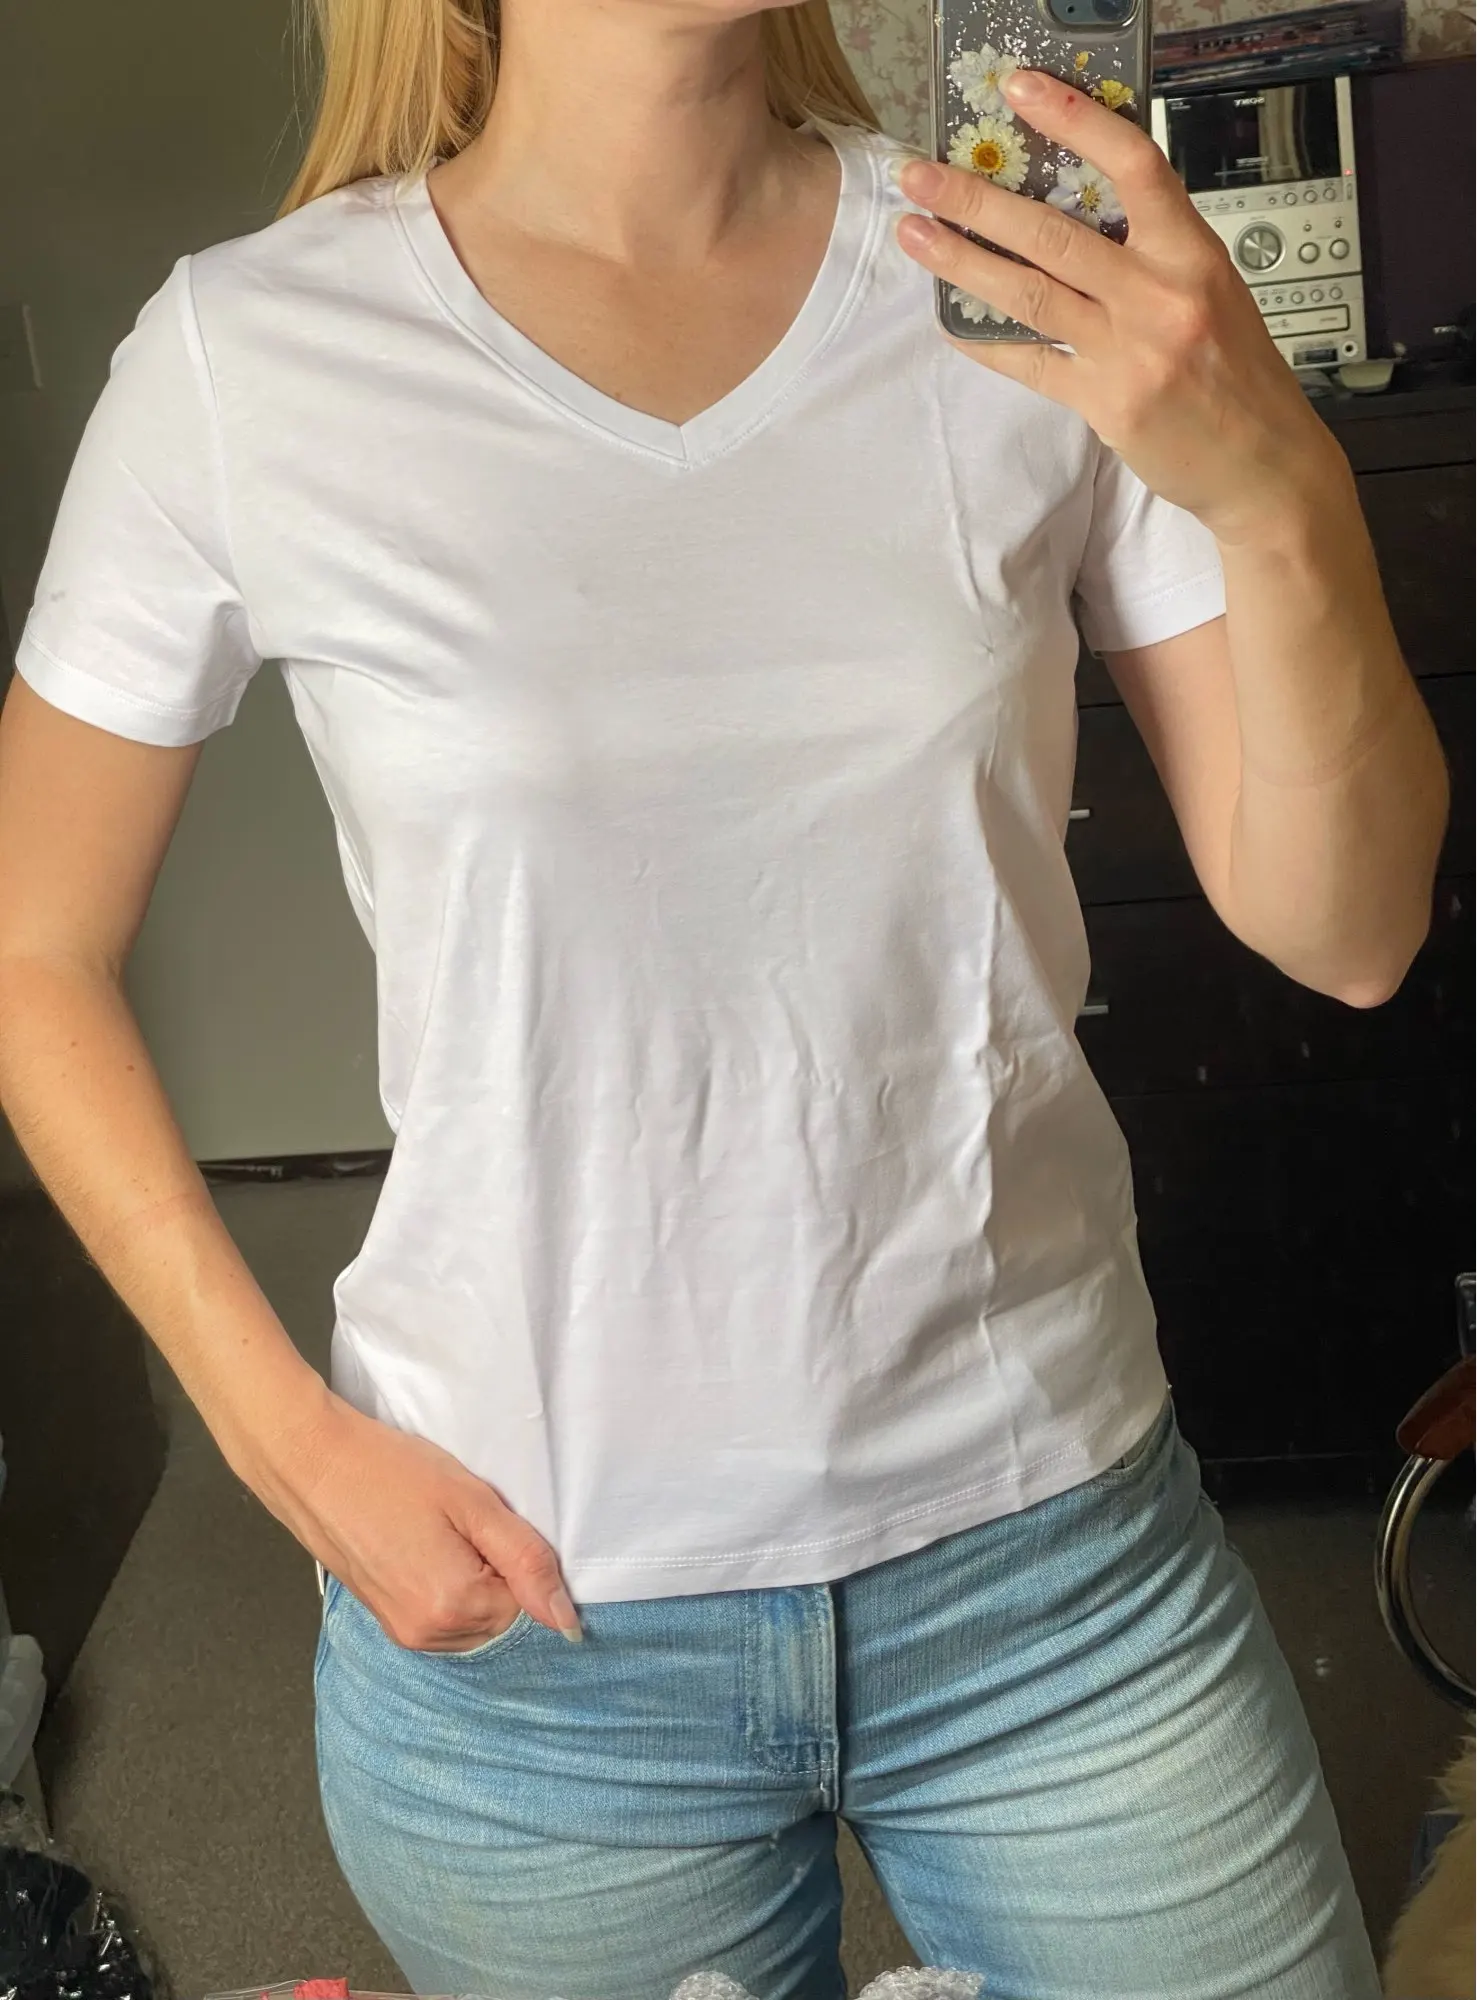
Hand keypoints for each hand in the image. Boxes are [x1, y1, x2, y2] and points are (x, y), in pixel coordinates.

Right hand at [234, 1380, 582, 1649]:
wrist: (312, 1463)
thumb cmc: (391, 1471)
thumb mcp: (473, 1503)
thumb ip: (527, 1561)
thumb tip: (567, 1623)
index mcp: (454, 1608)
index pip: (528, 1605)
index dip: (517, 1558)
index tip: (486, 1523)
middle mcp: (427, 1634)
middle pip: (500, 1616)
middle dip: (496, 1572)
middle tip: (460, 1522)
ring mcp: (402, 1632)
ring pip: (473, 1618)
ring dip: (472, 1579)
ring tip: (438, 1530)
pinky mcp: (386, 1620)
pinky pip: (442, 1616)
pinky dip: (448, 1585)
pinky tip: (424, 1544)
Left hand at [894, 68, 1347, 542]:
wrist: (1266, 464)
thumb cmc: (1236, 373)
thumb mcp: (1212, 291)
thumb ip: (1152, 254)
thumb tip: (1076, 213)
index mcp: (1193, 252)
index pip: (1133, 166)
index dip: (1074, 121)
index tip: (1019, 91)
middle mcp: (1162, 295)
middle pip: (1054, 232)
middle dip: (976, 199)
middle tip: (919, 175)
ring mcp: (1132, 351)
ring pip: (1030, 294)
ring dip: (962, 263)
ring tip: (915, 235)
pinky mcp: (1108, 404)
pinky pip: (1033, 363)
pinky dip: (987, 343)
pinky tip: (950, 323)